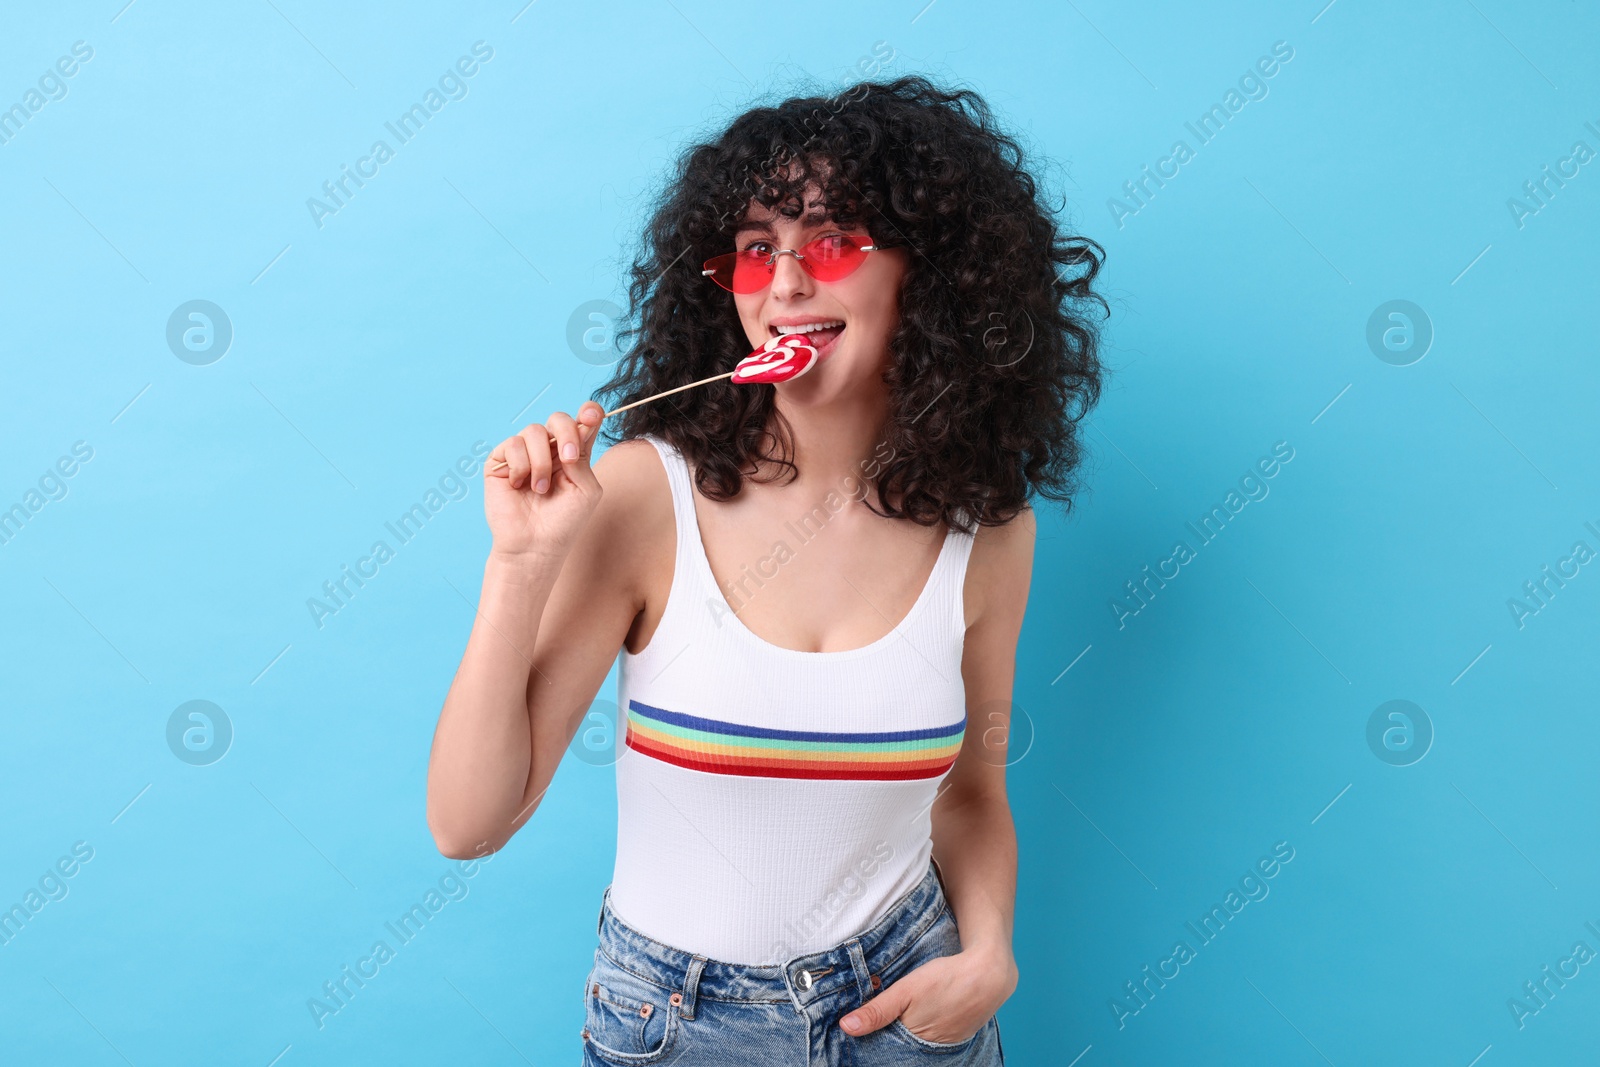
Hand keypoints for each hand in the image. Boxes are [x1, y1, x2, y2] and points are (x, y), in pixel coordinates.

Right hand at [483, 401, 603, 561]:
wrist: (535, 545)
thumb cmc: (564, 522)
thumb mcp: (586, 489)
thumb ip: (582, 458)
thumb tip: (574, 429)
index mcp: (572, 454)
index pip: (582, 423)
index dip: (589, 412)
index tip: (592, 414)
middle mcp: (549, 450)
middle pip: (558, 419)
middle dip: (566, 433)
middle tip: (568, 459)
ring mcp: (524, 454)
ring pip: (534, 431)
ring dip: (541, 461)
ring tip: (540, 489)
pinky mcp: (500, 461)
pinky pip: (513, 444)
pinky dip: (521, 466)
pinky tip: (520, 485)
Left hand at [839, 946, 1016, 1043]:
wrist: (989, 974)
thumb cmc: (947, 979)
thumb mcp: (906, 990)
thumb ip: (877, 1011)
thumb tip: (846, 1027)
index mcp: (913, 1042)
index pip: (884, 1049)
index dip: (871, 1038)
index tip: (857, 1030)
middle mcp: (930, 1050)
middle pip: (900, 1047)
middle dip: (887, 1036)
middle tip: (876, 1019)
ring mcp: (945, 1045)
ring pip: (915, 1042)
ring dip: (905, 1032)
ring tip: (899, 1015)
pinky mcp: (957, 1035)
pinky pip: (932, 1038)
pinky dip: (922, 1028)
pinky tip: (919, 1015)